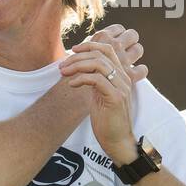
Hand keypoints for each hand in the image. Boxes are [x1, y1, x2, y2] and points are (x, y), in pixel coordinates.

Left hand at [59, 25, 141, 162]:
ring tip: (63, 73)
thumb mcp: (98, 94)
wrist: (117, 140)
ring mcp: (121, 87)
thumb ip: (94, 80)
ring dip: (77, 65)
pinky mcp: (116, 98)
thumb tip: (78, 66)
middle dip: (77, 56)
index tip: (73, 50)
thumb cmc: (106, 119)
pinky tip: (72, 85)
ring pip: (98, 63)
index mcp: (120, 75)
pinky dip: (81, 78)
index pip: (108, 49)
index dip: (89, 45)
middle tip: (62, 66)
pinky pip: (97, 79)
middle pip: (101, 53)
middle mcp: (123, 78)